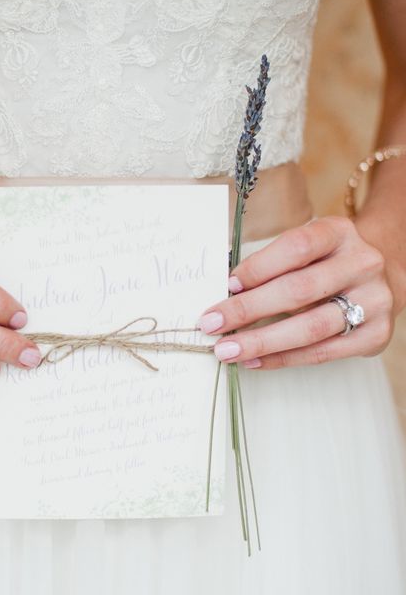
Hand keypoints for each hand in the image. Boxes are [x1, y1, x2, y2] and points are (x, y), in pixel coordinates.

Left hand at [197, 216, 394, 369]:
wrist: (381, 278)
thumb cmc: (328, 263)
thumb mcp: (307, 248)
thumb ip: (271, 264)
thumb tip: (224, 292)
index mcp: (339, 233)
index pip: (296, 248)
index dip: (258, 268)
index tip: (226, 286)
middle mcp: (362, 264)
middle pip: (299, 290)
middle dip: (248, 309)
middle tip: (212, 323)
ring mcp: (374, 301)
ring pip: (311, 327)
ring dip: (262, 341)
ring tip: (228, 350)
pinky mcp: (375, 335)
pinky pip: (322, 352)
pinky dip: (283, 358)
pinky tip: (255, 360)